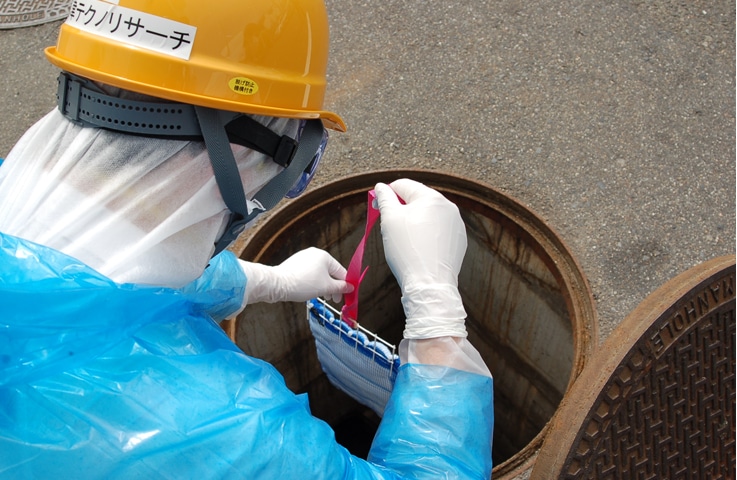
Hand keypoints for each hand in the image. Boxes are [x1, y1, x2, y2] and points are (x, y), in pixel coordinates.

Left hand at [239, 248, 352, 303]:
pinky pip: (309, 273)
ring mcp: (303, 258)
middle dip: (333, 287)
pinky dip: (313, 282)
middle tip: (334, 299)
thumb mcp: (326, 288)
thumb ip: (340, 287)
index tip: (346, 296)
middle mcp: (314, 254)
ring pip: (319, 274)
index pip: (341, 272)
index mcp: (325, 256)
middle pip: (330, 272)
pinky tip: (310, 291)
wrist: (278, 284)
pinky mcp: (295, 264)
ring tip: (322, 297)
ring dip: (323, 286)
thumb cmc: (302, 284)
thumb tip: (350, 287)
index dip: (345, 286)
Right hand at [374, 179, 467, 338]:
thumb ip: (384, 198)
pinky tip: (417, 248)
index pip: (403, 185)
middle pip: (417, 199)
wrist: (429, 284)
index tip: (377, 205)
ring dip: (413, 221)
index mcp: (431, 197)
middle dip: (401, 208)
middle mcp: (448, 207)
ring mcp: (455, 224)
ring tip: (403, 239)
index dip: (386, 193)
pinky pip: (438, 230)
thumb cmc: (408, 251)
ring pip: (428, 215)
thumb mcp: (389, 220)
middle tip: (387, 224)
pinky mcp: (458, 240)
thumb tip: (381, 187)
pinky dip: (426, 234)